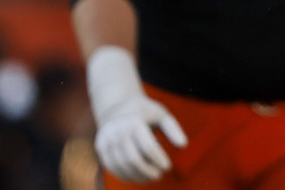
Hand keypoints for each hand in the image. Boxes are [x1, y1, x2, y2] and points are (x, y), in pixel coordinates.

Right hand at [87, 46, 187, 182]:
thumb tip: (184, 145)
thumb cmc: (144, 112)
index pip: (148, 146)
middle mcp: (118, 131)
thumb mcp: (161, 114)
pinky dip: (125, 175)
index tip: (168, 166)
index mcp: (134, 121)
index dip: (158, 159)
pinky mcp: (100, 148)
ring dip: (137, 176)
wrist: (117, 106)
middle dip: (148, 171)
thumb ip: (173, 129)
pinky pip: (112, 167)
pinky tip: (138, 176)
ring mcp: (107, 140)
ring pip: (122, 166)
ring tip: (150, 177)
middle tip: (159, 175)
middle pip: (133, 159)